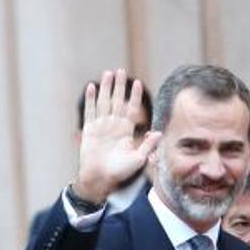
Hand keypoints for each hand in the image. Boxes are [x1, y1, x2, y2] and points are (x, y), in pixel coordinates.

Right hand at [72, 69, 161, 204]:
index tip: (138, 83)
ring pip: (104, 102)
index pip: (131, 109)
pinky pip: (90, 111)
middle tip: (121, 70)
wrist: (101, 179)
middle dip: (120, 86)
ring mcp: (101, 126)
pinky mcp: (89, 130)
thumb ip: (148, 145)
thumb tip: (159, 133)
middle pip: (117, 101)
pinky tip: (92, 87)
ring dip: (106, 88)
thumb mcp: (138, 159)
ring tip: (108, 73)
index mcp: (126, 131)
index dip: (134, 96)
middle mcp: (114, 126)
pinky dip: (91, 99)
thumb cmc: (121, 172)